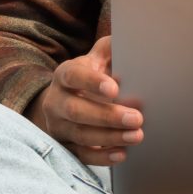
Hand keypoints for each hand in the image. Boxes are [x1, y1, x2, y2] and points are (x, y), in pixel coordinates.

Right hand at [30, 35, 143, 167]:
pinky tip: (121, 154)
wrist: (67, 99)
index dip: (91, 82)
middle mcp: (55, 100)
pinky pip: (80, 155)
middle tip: (137, 118)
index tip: (114, 88)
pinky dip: (101, 157)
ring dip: (109, 137)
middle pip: (76, 110)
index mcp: (65, 74)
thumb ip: (112, 47)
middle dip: (107, 116)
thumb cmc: (92, 75)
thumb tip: (133, 36)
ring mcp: (57, 125)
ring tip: (136, 136)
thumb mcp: (99, 57)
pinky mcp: (64, 145)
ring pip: (79, 135)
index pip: (73, 76)